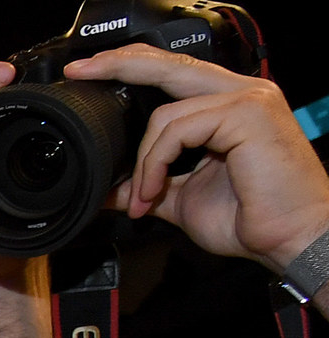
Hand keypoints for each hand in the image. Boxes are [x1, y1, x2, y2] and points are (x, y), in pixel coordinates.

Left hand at [66, 45, 328, 273]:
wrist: (290, 238)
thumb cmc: (251, 218)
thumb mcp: (182, 199)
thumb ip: (147, 185)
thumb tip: (108, 187)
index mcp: (228, 105)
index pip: (174, 72)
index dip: (132, 66)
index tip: (89, 71)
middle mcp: (242, 93)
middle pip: (170, 65)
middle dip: (120, 64)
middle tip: (82, 72)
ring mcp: (248, 99)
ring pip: (166, 114)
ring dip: (143, 163)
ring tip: (143, 199)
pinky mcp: (248, 113)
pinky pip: (179, 130)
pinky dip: (156, 164)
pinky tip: (155, 192)